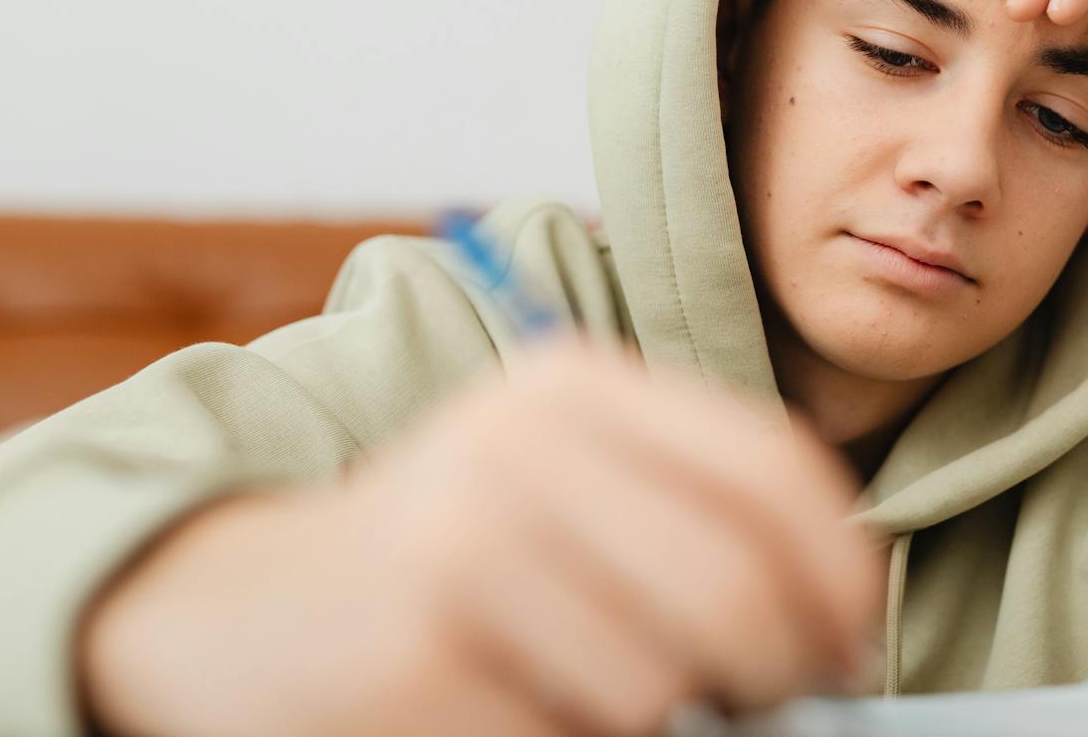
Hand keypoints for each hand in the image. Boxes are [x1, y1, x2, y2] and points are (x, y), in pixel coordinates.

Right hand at [78, 338, 883, 736]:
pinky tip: (509, 710)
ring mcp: (460, 550)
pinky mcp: (412, 660)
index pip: (776, 471)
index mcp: (575, 385)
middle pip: (738, 589)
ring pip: (661, 688)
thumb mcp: (561, 482)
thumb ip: (690, 516)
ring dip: (653, 721)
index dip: (841, 575)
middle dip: (777, 672)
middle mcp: (520, 448)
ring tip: (588, 692)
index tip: (849, 642)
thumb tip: (838, 627)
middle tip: (761, 701)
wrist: (238, 604)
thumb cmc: (441, 550)